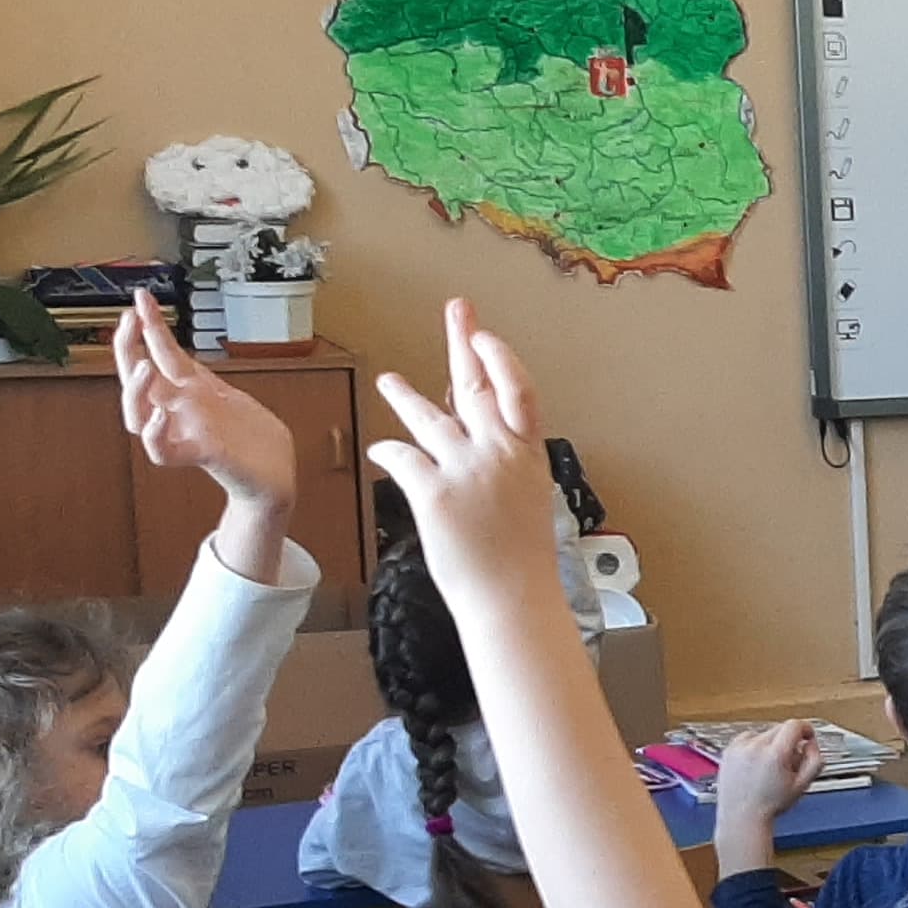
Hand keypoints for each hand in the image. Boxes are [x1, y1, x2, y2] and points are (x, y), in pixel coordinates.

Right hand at [116, 302, 294, 509]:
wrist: (276, 475)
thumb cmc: (252, 439)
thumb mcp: (226, 395)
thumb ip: (200, 377)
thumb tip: (176, 349)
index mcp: (190, 393)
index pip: (161, 354)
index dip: (150, 326)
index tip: (142, 299)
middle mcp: (180, 411)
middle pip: (136, 379)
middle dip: (127, 348)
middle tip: (130, 321)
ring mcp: (187, 432)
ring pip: (138, 414)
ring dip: (135, 389)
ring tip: (143, 366)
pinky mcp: (202, 454)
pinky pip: (163, 451)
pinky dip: (155, 435)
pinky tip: (159, 415)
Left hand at [365, 300, 558, 596]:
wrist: (511, 598)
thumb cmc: (520, 557)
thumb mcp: (525, 498)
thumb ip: (503, 462)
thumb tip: (475, 437)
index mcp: (526, 454)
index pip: (518, 390)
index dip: (500, 357)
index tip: (485, 335)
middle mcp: (498, 453)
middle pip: (475, 385)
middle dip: (464, 341)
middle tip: (458, 309)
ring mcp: (465, 469)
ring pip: (428, 418)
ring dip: (404, 396)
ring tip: (388, 381)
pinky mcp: (432, 492)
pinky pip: (401, 457)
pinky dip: (389, 450)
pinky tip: (381, 448)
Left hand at [720, 719, 822, 821]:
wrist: (742, 817)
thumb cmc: (770, 805)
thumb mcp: (802, 785)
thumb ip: (815, 761)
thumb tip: (811, 743)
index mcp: (775, 755)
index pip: (794, 726)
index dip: (805, 728)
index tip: (807, 736)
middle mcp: (755, 748)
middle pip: (780, 729)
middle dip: (789, 741)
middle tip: (789, 762)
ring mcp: (739, 748)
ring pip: (764, 733)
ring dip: (771, 744)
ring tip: (770, 767)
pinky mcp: (729, 751)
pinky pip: (748, 739)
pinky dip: (754, 747)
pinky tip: (756, 765)